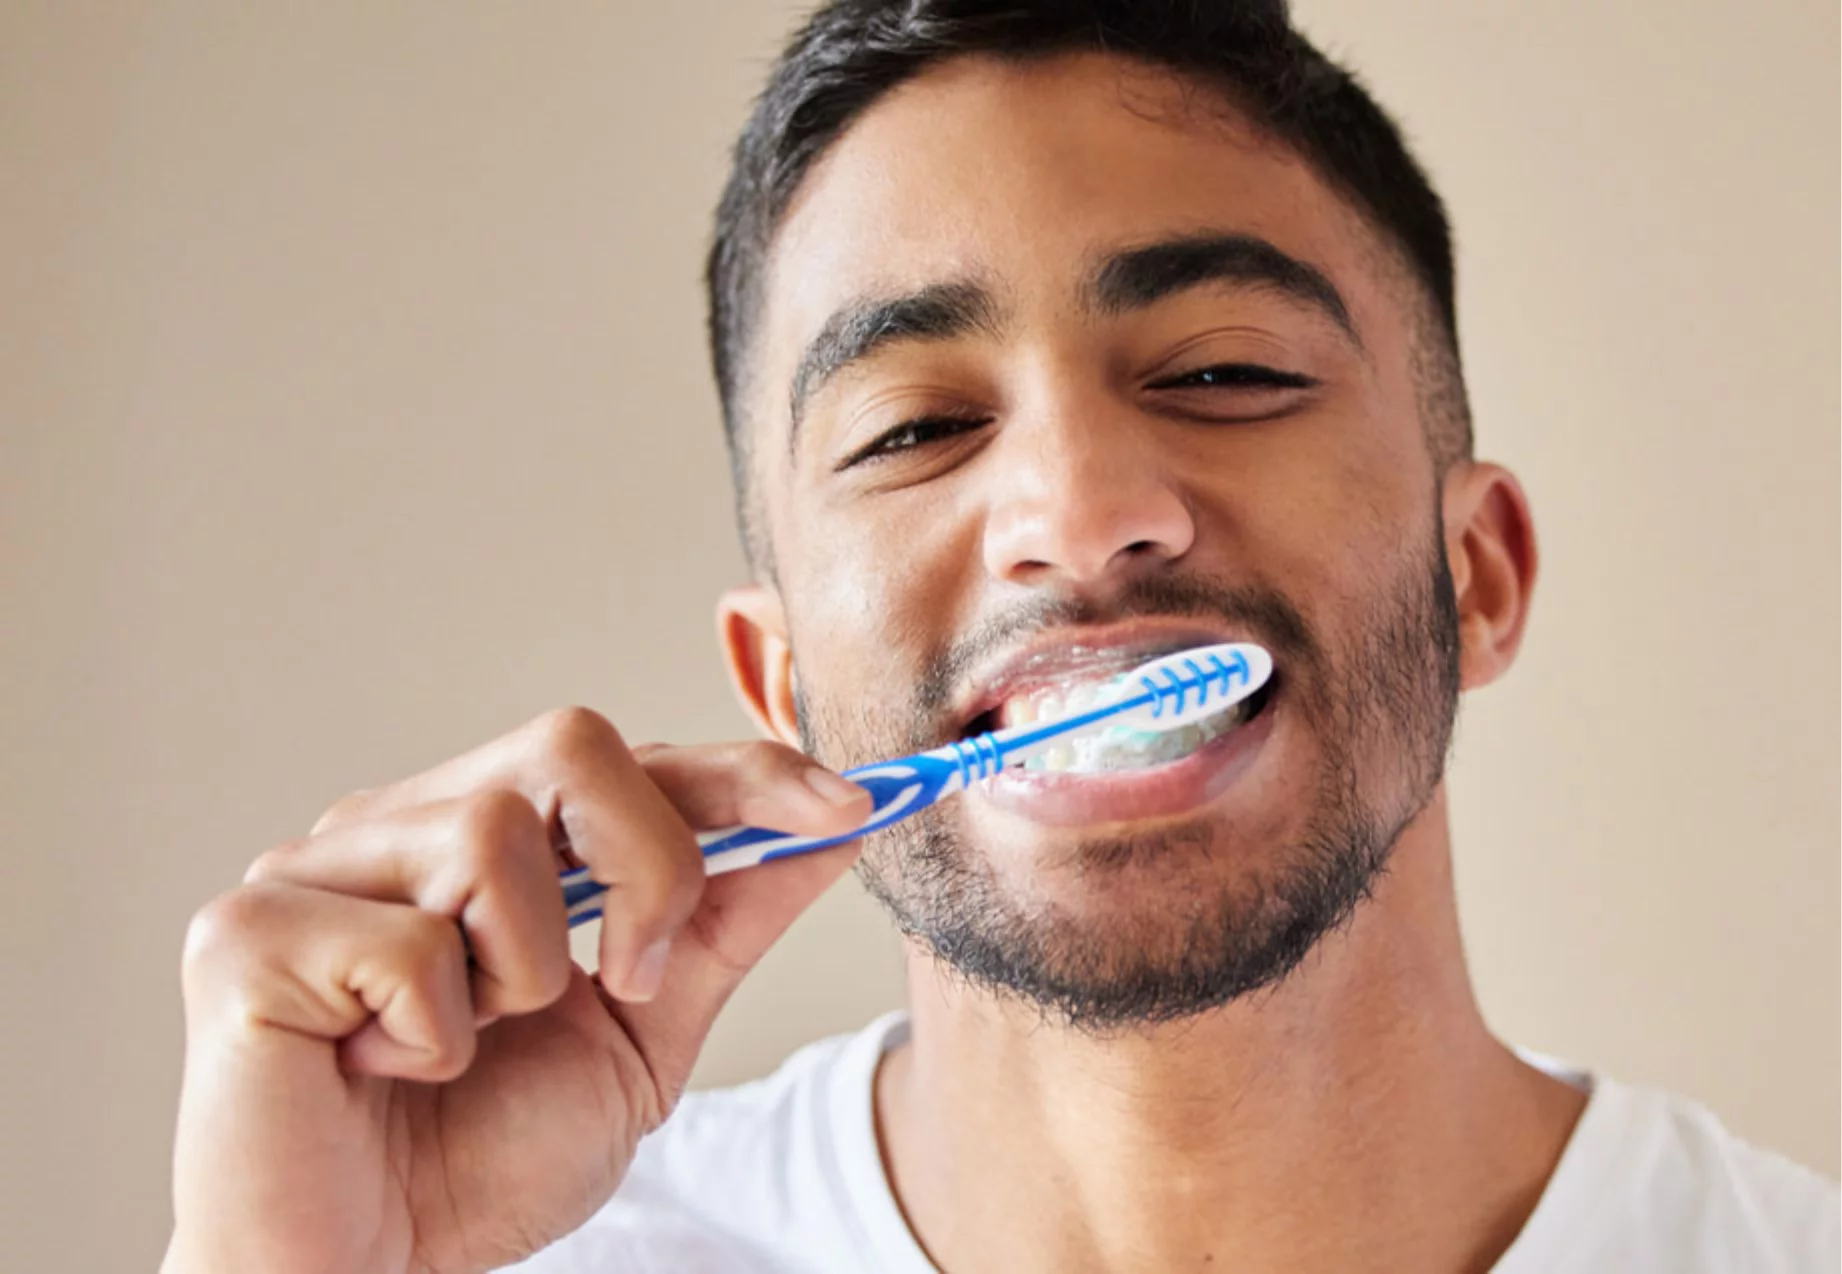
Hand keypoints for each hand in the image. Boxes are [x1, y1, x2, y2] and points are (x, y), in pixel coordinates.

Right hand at [163, 708, 870, 1273]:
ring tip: (464, 1048)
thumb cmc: (477, 1159)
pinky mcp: (245, 935)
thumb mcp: (641, 1037)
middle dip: (652, 867)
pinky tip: (385, 1074)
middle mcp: (392, 828)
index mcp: (475, 839)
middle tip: (629, 987)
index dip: (742, 770)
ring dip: (524, 976)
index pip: (625, 758)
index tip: (851, 806)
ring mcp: (310, 870)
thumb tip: (834, 826)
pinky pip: (409, 944)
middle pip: (569, 743)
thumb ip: (722, 924)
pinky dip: (434, 1039)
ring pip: (492, 834)